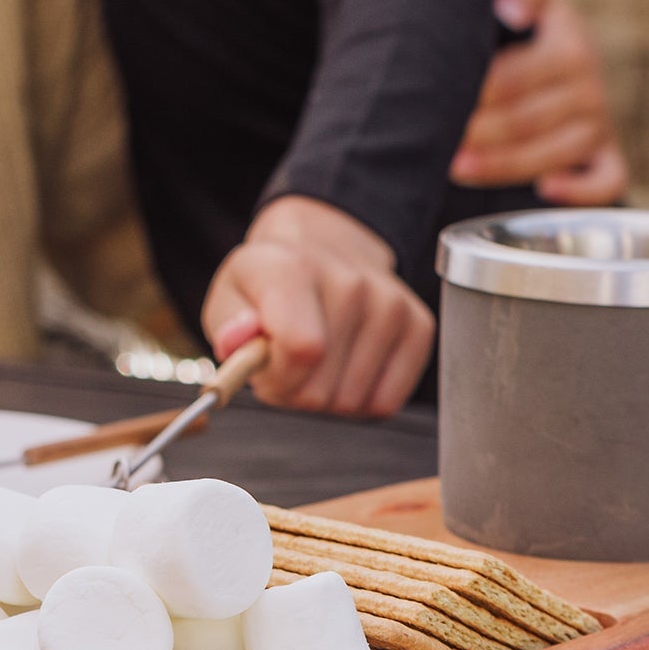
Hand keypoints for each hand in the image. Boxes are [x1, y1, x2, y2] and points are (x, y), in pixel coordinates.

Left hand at [201, 196, 434, 416]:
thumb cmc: (273, 282)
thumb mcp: (231, 295)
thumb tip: (239, 341)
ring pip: (351, 402)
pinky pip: (385, 402)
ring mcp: (391, 304)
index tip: (265, 363)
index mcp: (295, 268)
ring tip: (317, 360)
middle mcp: (352, 281)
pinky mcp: (419, 326)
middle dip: (294, 391)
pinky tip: (347, 365)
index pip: (301, 351)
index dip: (276, 378)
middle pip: (320, 391)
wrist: (324, 247)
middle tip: (288, 361)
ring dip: (327, 395)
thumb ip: (228, 324)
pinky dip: (361, 398)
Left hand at [453, 0, 631, 204]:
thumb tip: (507, 5)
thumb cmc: (536, 31)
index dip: (473, 94)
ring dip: (501, 165)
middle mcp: (592, 88)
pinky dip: (581, 190)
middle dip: (476, 133)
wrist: (574, 58)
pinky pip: (608, 181)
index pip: (512, 79)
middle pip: (525, 121)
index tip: (435, 99)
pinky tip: (545, 189)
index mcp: (571, 47)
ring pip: (550, 155)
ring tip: (455, 166)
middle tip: (434, 138)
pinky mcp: (608, 155)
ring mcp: (600, 125)